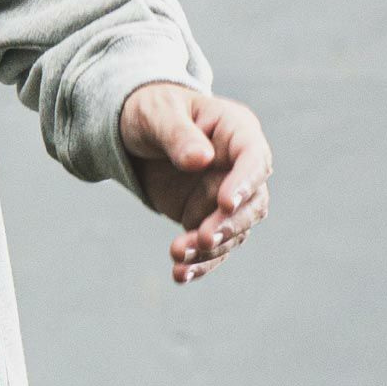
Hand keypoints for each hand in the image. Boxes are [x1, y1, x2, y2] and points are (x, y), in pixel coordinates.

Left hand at [119, 82, 272, 284]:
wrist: (132, 130)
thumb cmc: (149, 110)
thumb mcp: (156, 113)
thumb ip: (178, 134)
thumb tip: (201, 160)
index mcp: (236, 130)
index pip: (254, 158)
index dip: (244, 182)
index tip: (224, 203)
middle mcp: (238, 166)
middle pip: (252, 202)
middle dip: (230, 224)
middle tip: (204, 238)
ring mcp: (225, 193)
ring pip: (233, 230)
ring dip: (209, 248)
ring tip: (177, 257)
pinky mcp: (207, 216)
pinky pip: (212, 245)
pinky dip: (199, 262)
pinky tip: (180, 275)